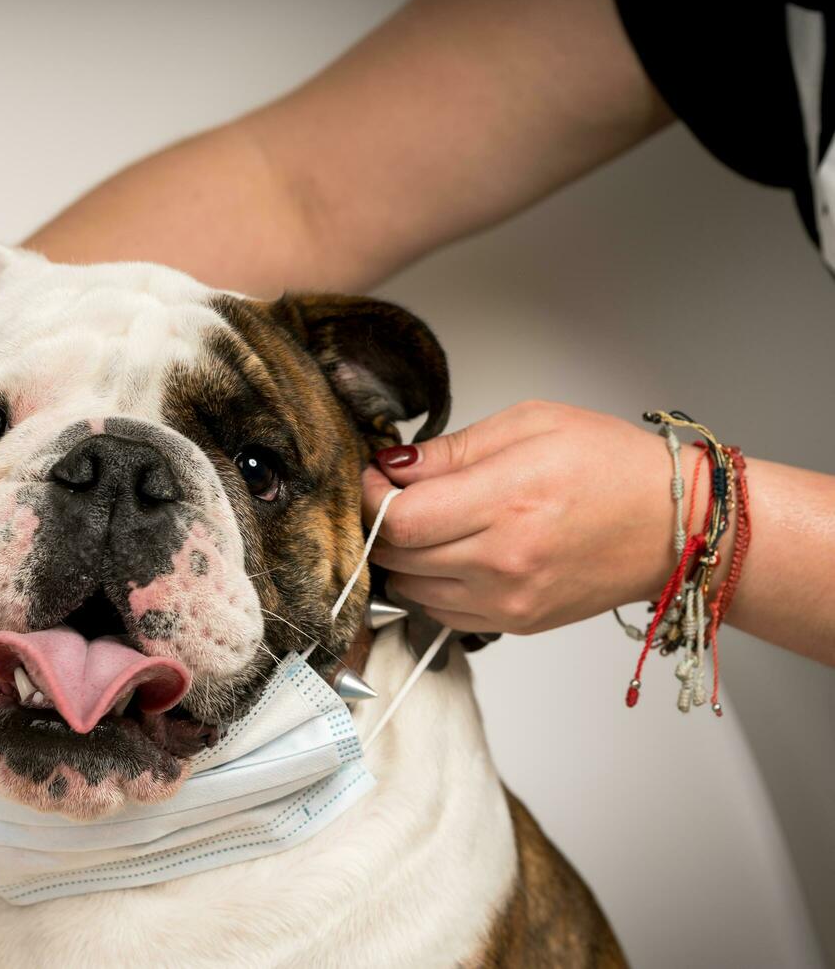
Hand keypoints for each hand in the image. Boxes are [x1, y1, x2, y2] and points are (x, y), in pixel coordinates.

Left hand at [361, 401, 685, 634]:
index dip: (371, 497)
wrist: (676, 526)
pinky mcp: (516, 622)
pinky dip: (431, 585)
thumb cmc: (611, 467)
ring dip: (405, 557)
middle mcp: (504, 559)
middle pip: (397, 555)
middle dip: (382, 523)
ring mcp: (509, 599)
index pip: (400, 518)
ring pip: (410, 588)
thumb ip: (453, 449)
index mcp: (507, 501)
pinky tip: (455, 555)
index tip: (376, 477)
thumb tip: (394, 466)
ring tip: (432, 524)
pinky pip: (440, 613)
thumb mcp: (531, 425)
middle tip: (397, 495)